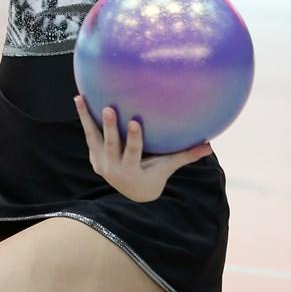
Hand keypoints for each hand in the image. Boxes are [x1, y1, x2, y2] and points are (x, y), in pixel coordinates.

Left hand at [74, 94, 213, 203]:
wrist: (131, 193)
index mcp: (132, 170)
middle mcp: (113, 167)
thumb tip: (210, 145)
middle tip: (108, 108)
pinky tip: (81, 99)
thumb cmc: (154, 175)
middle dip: (109, 127)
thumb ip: (185, 155)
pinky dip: (85, 118)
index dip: (134, 138)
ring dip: (87, 117)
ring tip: (80, 98)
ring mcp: (101, 162)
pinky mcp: (94, 156)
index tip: (135, 122)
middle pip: (111, 144)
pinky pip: (89, 134)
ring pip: (93, 137)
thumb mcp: (167, 167)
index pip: (132, 153)